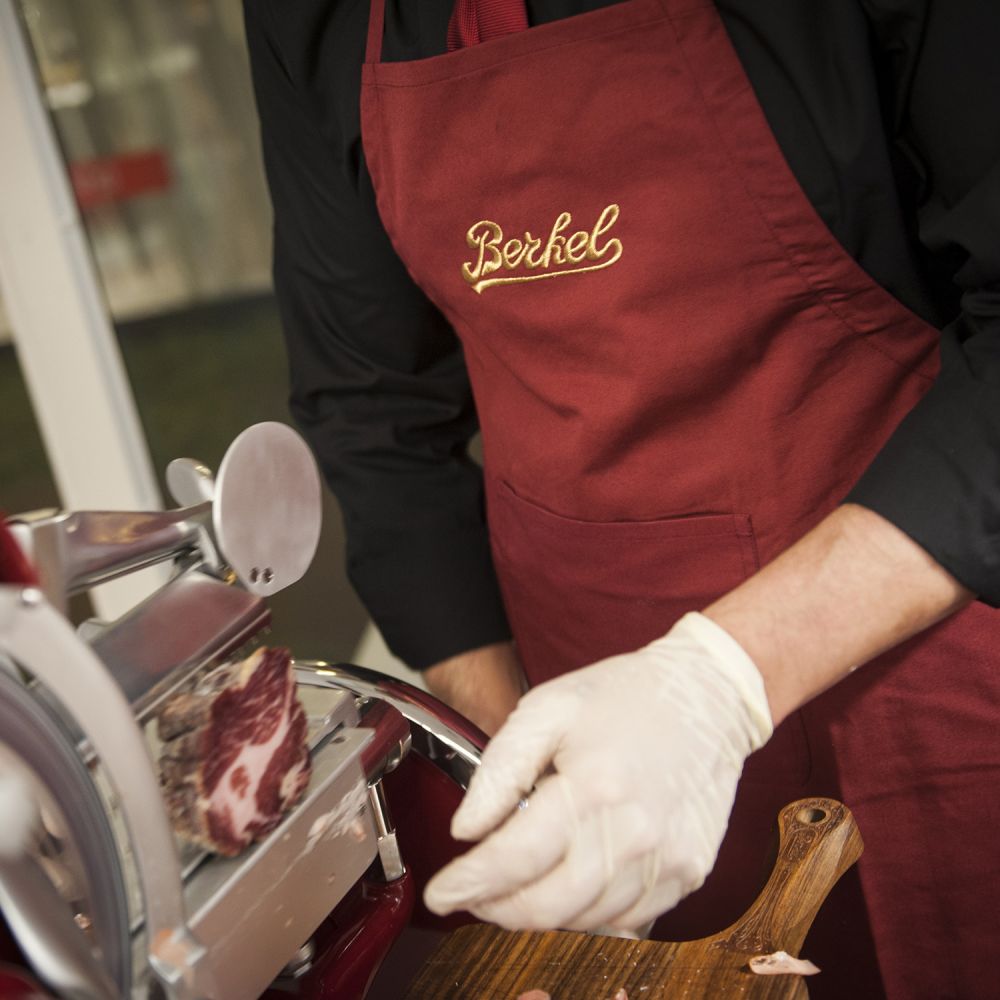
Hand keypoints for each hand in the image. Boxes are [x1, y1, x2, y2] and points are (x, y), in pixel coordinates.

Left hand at [423, 613, 772, 930]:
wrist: (708, 694)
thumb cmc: (625, 695)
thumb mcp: (547, 709)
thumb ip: (500, 769)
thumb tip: (465, 829)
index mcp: (594, 785)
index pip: (515, 858)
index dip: (470, 884)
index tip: (441, 894)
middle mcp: (635, 832)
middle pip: (548, 905)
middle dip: (497, 909)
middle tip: (473, 896)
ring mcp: (668, 858)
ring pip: (585, 920)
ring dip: (541, 913)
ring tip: (518, 885)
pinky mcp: (690, 872)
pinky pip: (626, 919)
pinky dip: (587, 913)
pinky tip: (569, 885)